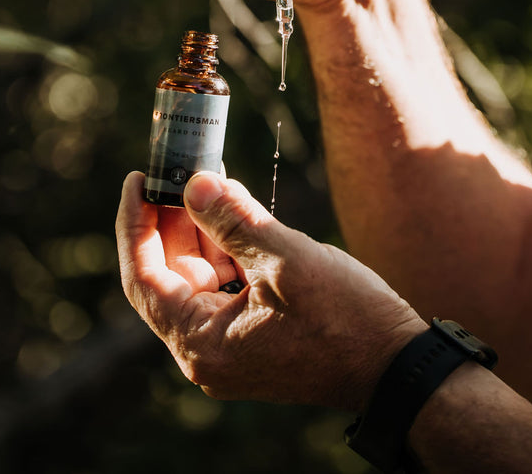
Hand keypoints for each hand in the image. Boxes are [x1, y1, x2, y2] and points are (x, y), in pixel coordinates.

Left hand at [116, 170, 424, 408]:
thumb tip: (193, 182)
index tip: (138, 178)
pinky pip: (223, 284)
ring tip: (207, 176)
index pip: (144, 278)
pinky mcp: (251, 334)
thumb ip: (233, 219)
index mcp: (203, 344)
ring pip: (196, 276)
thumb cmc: (347, 318)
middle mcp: (206, 351)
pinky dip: (225, 245)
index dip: (135, 225)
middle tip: (175, 167)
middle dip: (172, 218)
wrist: (396, 365)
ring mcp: (228, 346)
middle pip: (169, 274)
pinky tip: (232, 205)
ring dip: (201, 228)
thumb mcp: (285, 258)